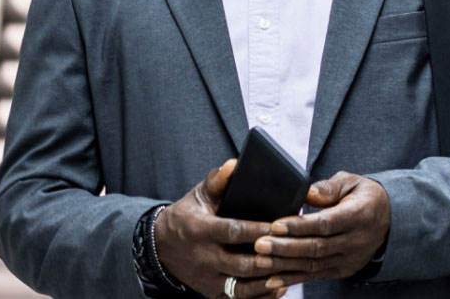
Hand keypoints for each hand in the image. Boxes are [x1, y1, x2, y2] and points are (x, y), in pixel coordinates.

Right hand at [154, 161, 283, 298]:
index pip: (231, 231)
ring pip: (240, 287)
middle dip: (265, 259)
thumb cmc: (186, 216)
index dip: (254, 230)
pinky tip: (279, 287)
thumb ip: (217, 180)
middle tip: (288, 251)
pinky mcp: (212, 293)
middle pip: (238, 263)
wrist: (161, 247)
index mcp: (199, 230)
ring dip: (265, 281)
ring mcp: (208, 279)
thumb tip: (235, 164)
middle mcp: (203, 258)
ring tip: (288, 271)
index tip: (276, 226)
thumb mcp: (198, 195)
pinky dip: (259, 296)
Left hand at [250, 173, 390, 289]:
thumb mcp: (352, 182)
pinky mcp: (342, 270)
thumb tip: (307, 192)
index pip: (326, 223)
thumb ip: (329, 187)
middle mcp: (355, 241)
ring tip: (260, 261)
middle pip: (317, 247)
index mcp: (359, 216)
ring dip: (285, 265)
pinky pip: (315, 276)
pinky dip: (292, 278)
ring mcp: (349, 259)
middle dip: (286, 247)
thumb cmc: (364, 195)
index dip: (300, 226)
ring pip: (314, 265)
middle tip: (260, 244)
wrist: (389, 219)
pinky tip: (271, 279)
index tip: (276, 225)